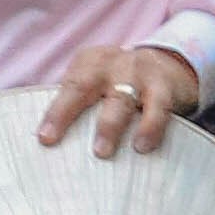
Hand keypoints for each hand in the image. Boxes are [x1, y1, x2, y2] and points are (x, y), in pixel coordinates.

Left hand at [38, 39, 205, 161]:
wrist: (169, 65)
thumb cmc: (120, 85)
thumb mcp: (98, 83)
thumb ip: (78, 104)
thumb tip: (50, 143)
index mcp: (88, 63)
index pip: (67, 87)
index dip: (55, 112)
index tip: (45, 139)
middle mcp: (110, 64)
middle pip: (84, 85)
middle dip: (69, 112)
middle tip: (56, 140)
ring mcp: (138, 72)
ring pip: (121, 98)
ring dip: (110, 126)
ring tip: (102, 152)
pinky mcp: (164, 86)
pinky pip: (158, 108)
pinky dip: (150, 127)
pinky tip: (144, 146)